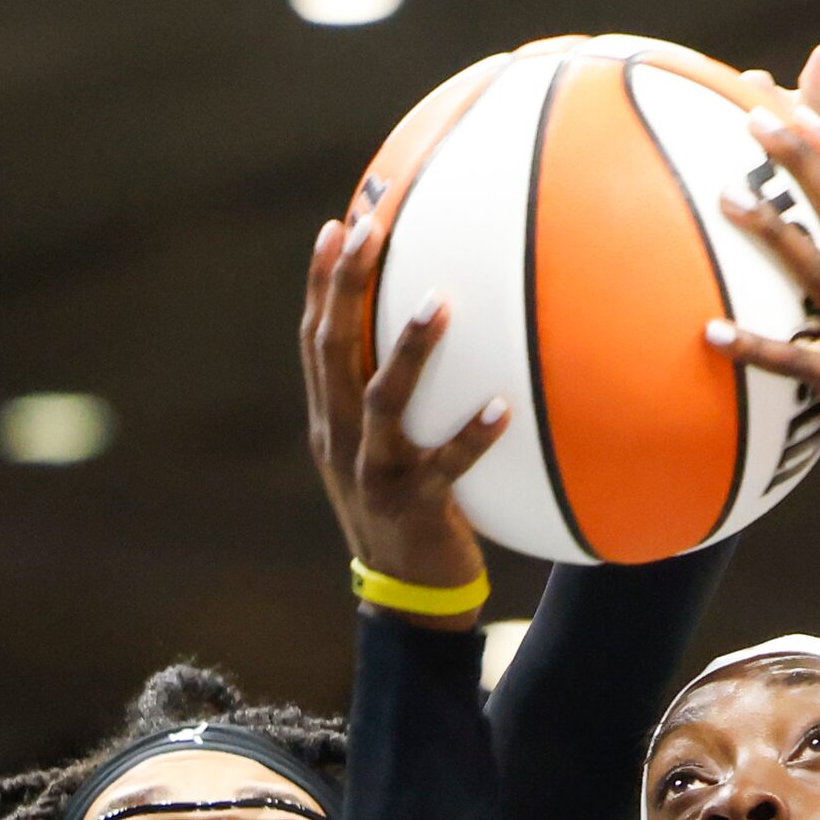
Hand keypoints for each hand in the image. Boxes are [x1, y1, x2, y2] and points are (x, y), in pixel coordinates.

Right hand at [299, 212, 507, 609]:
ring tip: (440, 303)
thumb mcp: (383, 449)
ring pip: (382, 401)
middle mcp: (341, 440)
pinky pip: (446, 467)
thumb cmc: (407, 510)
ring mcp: (374, 473)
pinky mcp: (416, 507)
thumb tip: (427, 332)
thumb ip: (390, 398)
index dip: (323, 282)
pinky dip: (472, 437)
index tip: (338, 225)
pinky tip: (503, 408)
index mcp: (330, 421)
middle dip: (347, 286)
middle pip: (333, 350)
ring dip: (409, 351)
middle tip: (369, 228)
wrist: (407, 594)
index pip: (316, 338)